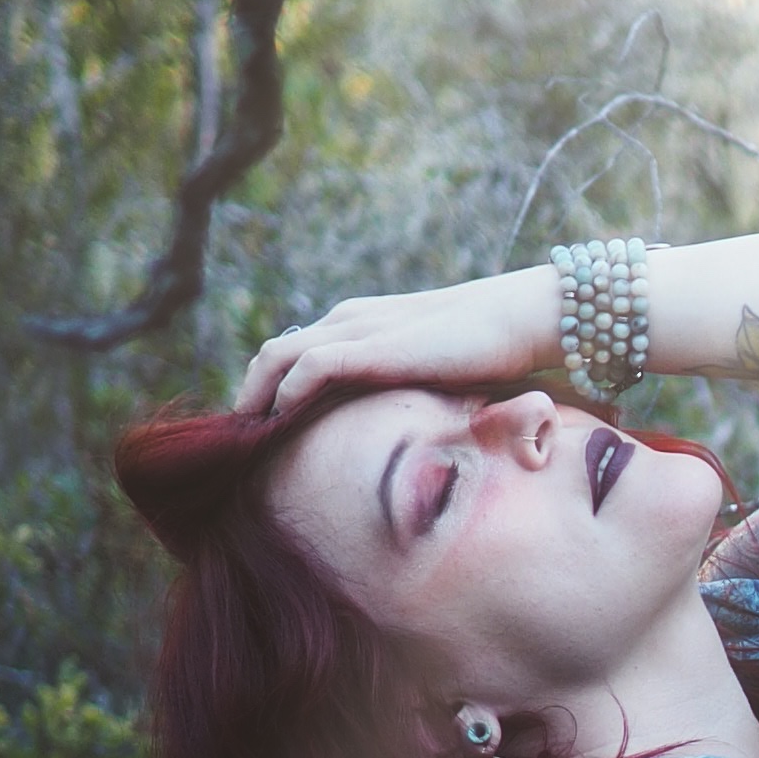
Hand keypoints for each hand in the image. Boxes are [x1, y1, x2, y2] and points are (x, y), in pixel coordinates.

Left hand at [236, 266, 555, 420]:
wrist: (517, 319)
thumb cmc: (489, 349)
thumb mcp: (431, 369)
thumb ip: (404, 388)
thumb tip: (398, 431)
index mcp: (360, 324)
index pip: (296, 352)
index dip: (269, 388)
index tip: (260, 429)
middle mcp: (348, 320)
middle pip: (274, 353)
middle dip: (251, 394)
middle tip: (241, 438)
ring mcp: (357, 329)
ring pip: (278, 356)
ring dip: (255, 395)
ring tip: (246, 435)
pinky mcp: (371, 346)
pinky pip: (308, 367)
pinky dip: (285, 393)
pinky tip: (279, 421)